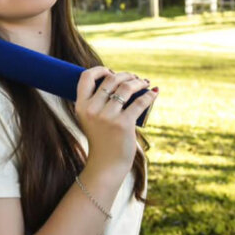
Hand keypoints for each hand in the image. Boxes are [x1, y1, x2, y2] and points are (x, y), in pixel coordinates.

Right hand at [75, 66, 157, 180]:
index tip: (111, 71)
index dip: (100, 70)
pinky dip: (149, 95)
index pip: (86, 77)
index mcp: (81, 106)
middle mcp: (92, 110)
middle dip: (125, 75)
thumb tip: (118, 79)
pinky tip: (154, 92)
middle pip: (110, 79)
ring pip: (126, 88)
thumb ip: (97, 101)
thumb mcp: (91, 119)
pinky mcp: (123, 124)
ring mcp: (107, 117)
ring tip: (144, 82)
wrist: (106, 164)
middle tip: (134, 78)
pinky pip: (139, 102)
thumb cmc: (101, 138)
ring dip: (138, 81)